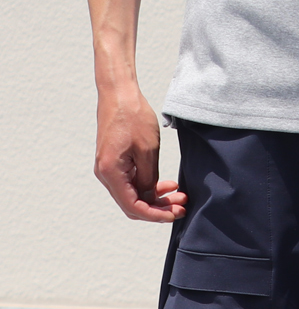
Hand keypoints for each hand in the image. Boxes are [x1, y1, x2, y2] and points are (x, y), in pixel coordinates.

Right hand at [94, 88, 186, 221]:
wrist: (119, 93)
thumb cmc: (133, 116)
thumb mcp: (148, 151)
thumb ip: (149, 180)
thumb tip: (150, 199)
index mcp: (111, 172)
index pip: (133, 207)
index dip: (156, 215)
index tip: (175, 214)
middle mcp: (106, 175)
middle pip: (133, 205)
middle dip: (159, 209)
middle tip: (182, 206)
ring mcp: (110, 170)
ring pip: (135, 196)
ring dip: (157, 199)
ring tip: (180, 195)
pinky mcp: (116, 164)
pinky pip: (133, 184)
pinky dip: (151, 187)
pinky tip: (168, 185)